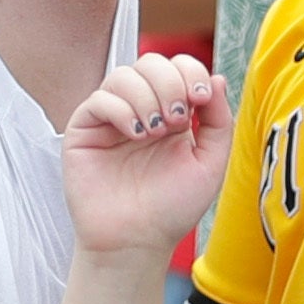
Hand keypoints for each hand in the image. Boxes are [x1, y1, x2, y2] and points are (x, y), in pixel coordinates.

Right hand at [57, 51, 231, 259]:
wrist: (137, 240)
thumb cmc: (172, 208)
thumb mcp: (210, 164)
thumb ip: (218, 121)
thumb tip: (217, 77)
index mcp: (173, 113)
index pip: (177, 67)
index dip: (190, 72)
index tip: (201, 99)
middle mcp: (141, 109)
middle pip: (151, 62)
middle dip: (170, 85)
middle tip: (178, 121)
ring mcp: (111, 118)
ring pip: (123, 76)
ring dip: (147, 99)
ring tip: (155, 133)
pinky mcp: (84, 129)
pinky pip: (99, 99)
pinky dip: (121, 111)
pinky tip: (135, 136)